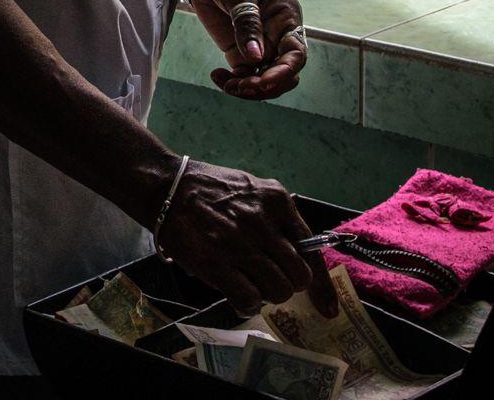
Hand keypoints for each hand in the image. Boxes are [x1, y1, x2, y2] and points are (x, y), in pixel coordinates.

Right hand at [154, 162, 336, 317]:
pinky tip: (238, 295)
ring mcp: (240, 244)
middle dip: (288, 285)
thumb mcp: (253, 190)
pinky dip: (247, 304)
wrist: (165, 186)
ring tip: (251, 285)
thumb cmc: (210, 189)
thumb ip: (277, 218)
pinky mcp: (215, 263)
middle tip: (269, 280)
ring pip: (277, 290)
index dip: (323, 285)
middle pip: (298, 276)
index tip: (327, 307)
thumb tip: (298, 256)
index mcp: (277, 200)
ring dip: (267, 295)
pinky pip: (248, 299)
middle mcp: (263, 222)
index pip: (312, 249)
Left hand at [190, 0, 307, 99]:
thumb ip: (248, 22)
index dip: (284, 73)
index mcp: (286, 18)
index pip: (296, 55)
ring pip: (263, 79)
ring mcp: (258, 45)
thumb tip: (256, 58)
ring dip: (248, 88)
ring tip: (226, 84)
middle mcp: (277, 35)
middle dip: (264, 85)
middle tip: (239, 85)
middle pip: (282, 74)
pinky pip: (244, 75)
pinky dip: (233, 82)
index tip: (263, 81)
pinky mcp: (239, 50)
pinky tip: (217, 76)